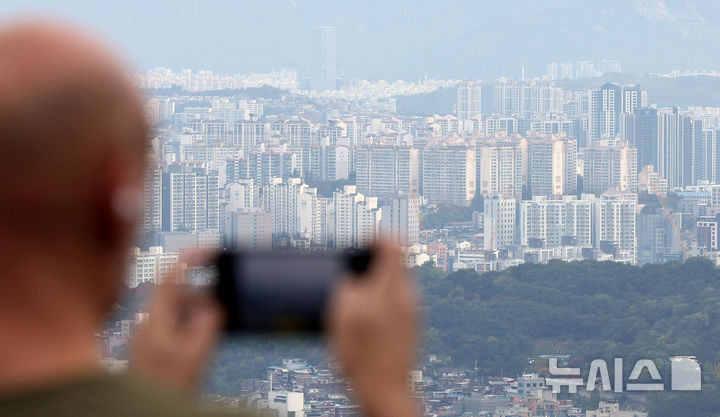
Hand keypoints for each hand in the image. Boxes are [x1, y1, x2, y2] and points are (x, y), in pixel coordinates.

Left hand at [129, 251, 222, 393]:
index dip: (193, 254)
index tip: (214, 247)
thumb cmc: (166, 387)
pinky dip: (190, 323)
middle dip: (200, 289)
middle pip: (175, 289)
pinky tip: (201, 338)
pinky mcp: (151, 344)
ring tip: (211, 328)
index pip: (171, 272)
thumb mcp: (198, 352)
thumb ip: (208, 320)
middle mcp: (145, 320)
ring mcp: (146, 333)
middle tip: (221, 295)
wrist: (143, 409)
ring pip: (176, 307)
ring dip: (197, 310)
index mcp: (153, 317)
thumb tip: (212, 301)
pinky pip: (174, 322)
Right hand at [327, 241, 418, 416]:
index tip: (360, 242)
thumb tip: (351, 275)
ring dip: (374, 286)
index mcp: (391, 287)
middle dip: (371, 264)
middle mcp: (407, 298)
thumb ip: (348, 287)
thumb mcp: (343, 315)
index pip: (393, 244)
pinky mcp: (410, 329)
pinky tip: (363, 322)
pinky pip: (395, 304)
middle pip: (395, 264)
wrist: (385, 391)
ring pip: (394, 285)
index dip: (375, 236)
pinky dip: (379, 304)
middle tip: (349, 273)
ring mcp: (412, 314)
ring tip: (352, 302)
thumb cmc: (363, 355)